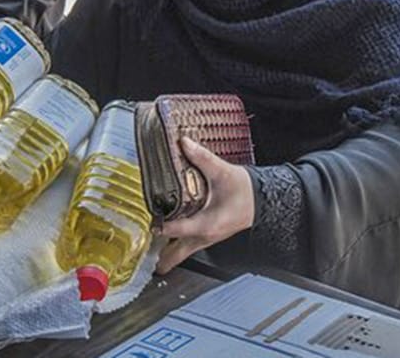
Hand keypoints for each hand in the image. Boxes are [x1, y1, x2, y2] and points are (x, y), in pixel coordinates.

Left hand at [155, 138, 255, 273]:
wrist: (260, 201)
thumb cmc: (245, 192)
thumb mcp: (223, 172)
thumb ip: (202, 158)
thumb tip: (184, 144)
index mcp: (207, 224)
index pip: (176, 229)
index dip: (159, 224)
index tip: (147, 218)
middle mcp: (204, 237)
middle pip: (174, 254)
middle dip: (156, 254)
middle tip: (138, 251)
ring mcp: (204, 240)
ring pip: (179, 254)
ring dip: (162, 253)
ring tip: (143, 250)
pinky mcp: (205, 237)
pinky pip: (184, 247)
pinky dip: (171, 246)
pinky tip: (160, 239)